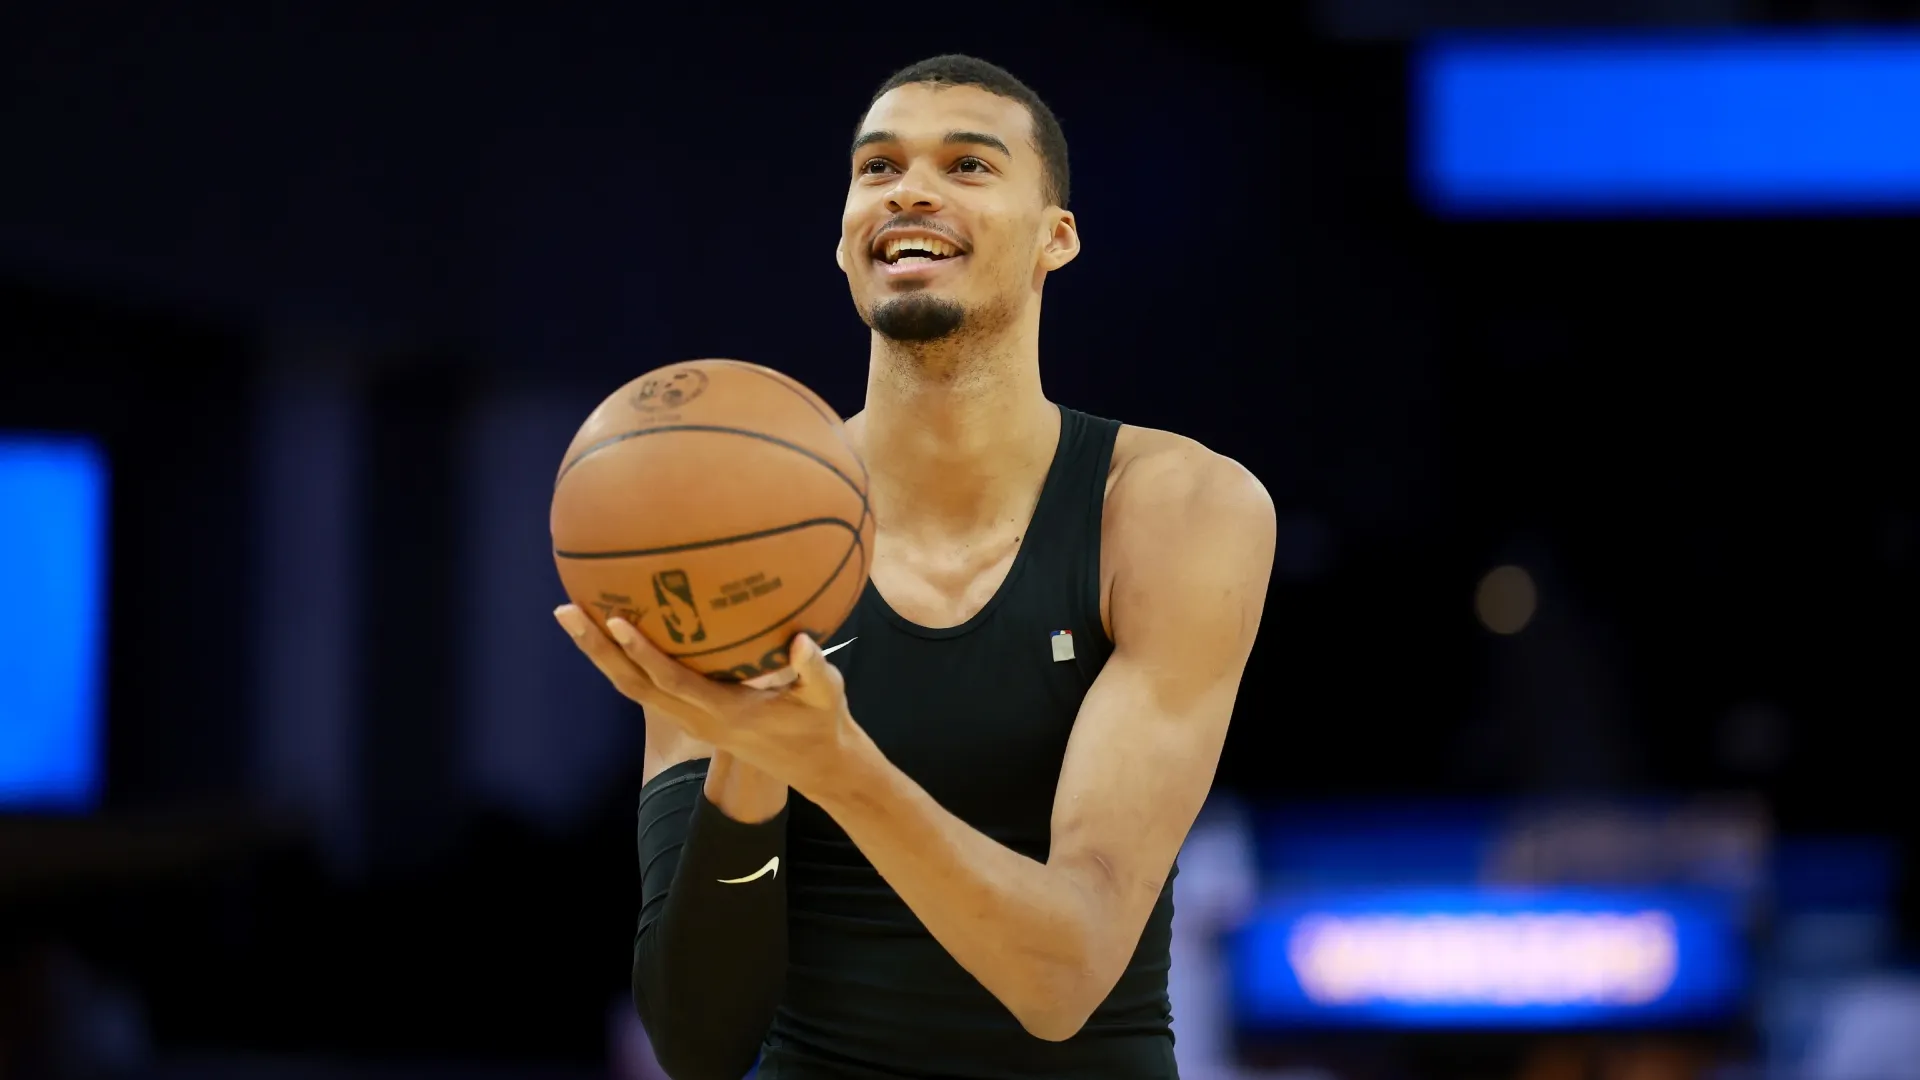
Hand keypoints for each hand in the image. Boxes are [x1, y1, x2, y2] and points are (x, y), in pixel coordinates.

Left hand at [554, 604, 856, 795]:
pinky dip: (623, 661)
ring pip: (632, 689)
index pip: (671, 682)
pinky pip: (646, 687)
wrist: (815, 766)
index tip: (615, 622)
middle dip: (596, 650)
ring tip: (573, 615)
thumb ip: (813, 669)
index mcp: (724, 713)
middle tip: (565, 611)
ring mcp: (690, 720)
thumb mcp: (826, 695)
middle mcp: (697, 719)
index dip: (642, 653)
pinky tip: (612, 633)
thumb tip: (800, 640)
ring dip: (599, 655)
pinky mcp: (692, 715)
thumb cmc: (820, 725)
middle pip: (632, 686)